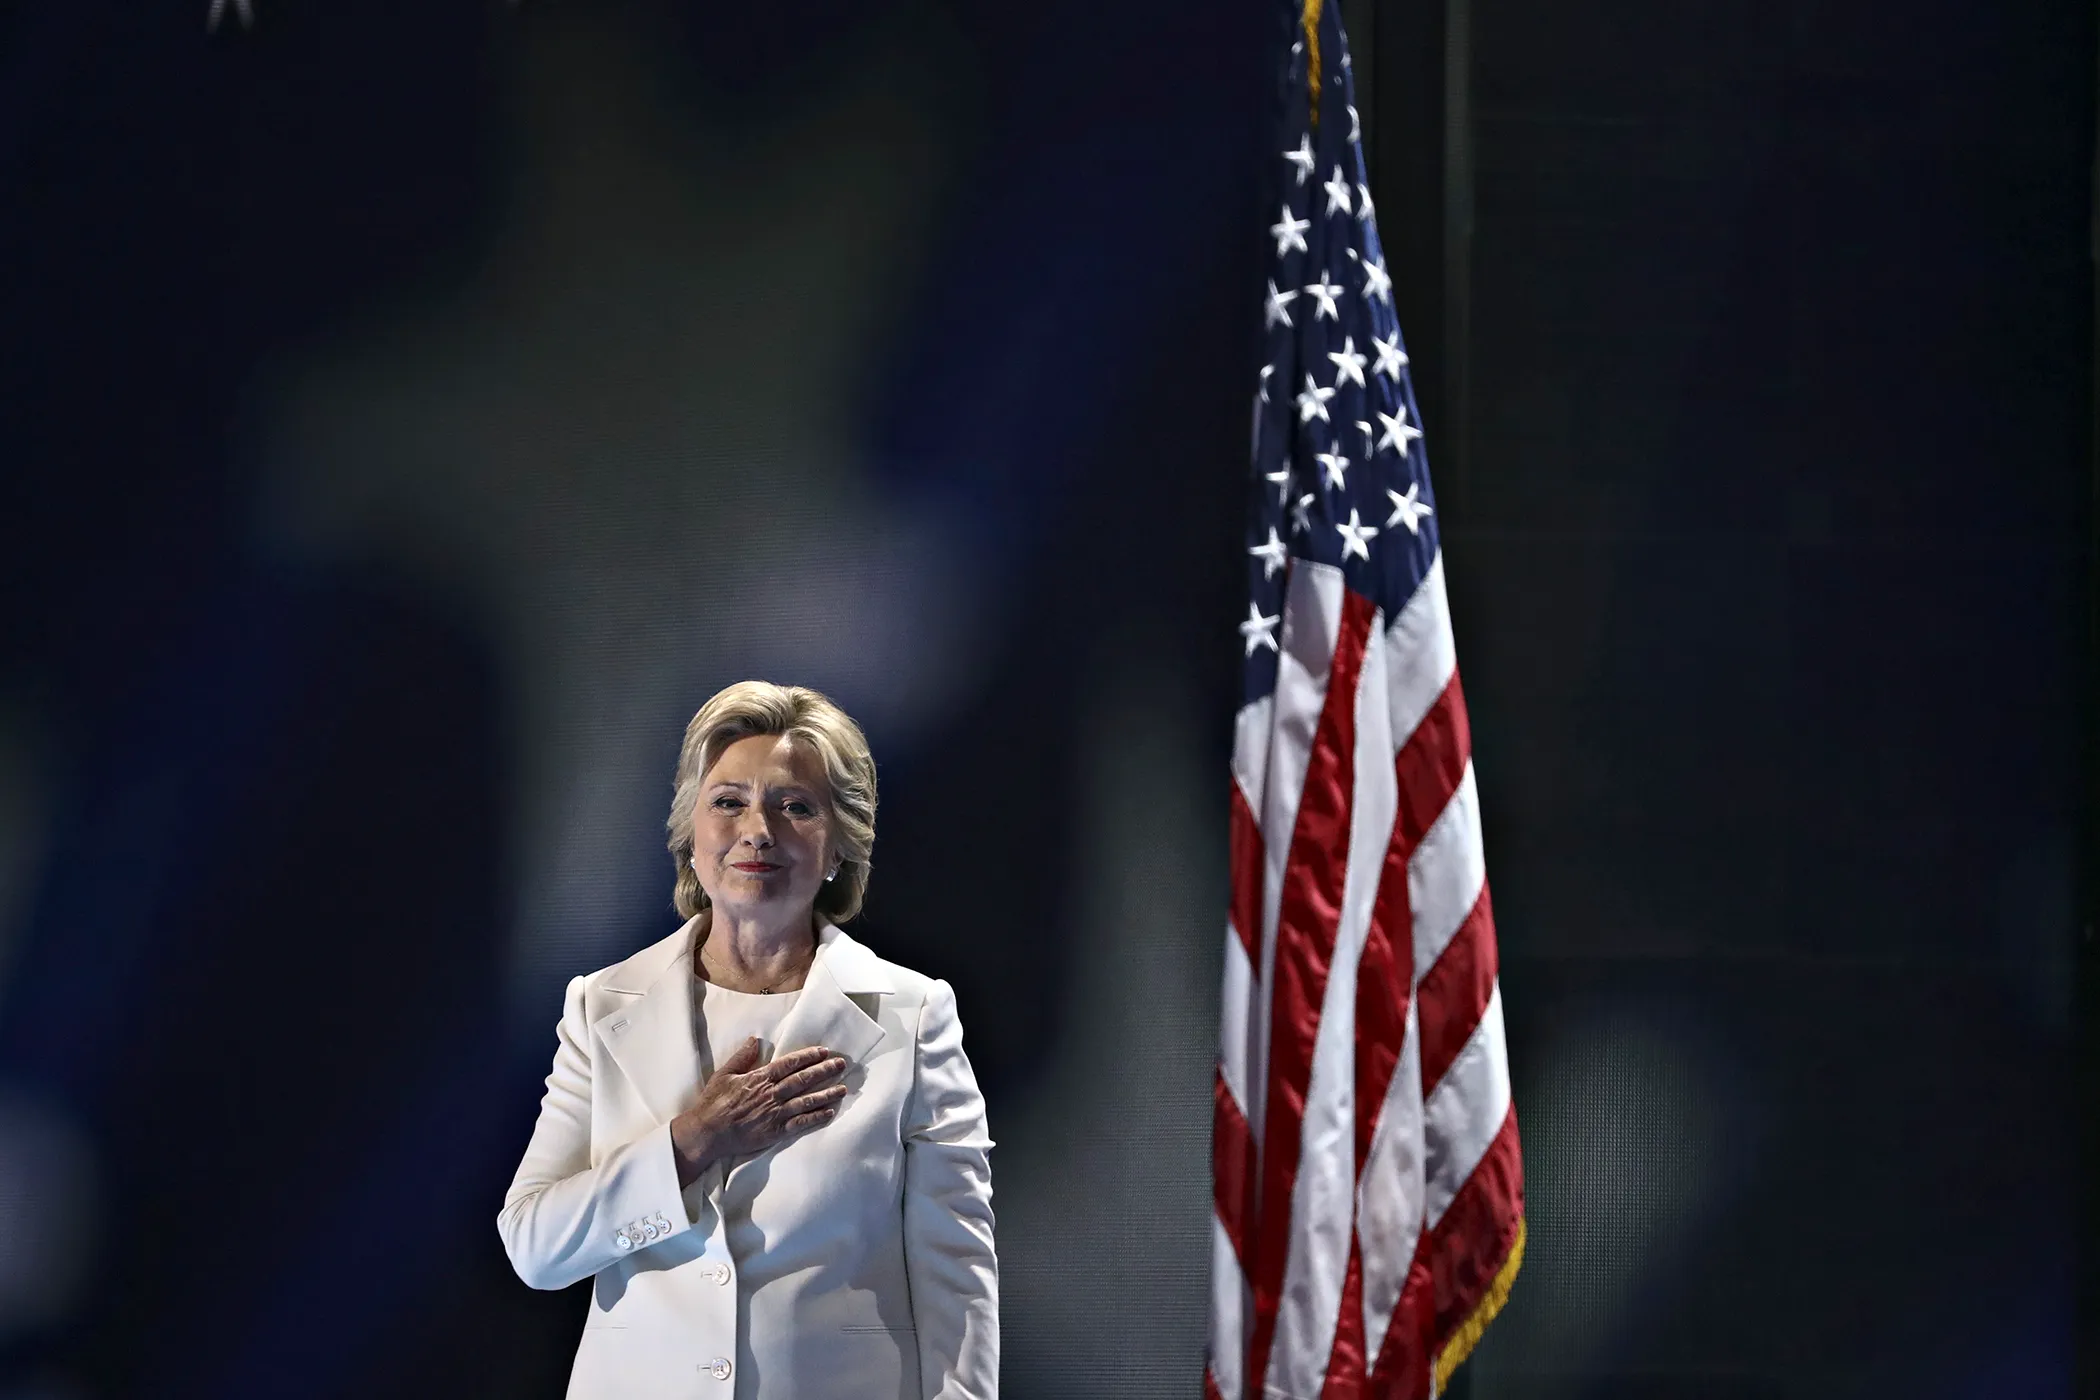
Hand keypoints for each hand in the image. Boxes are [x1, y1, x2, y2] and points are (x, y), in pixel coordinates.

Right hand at [671, 1038, 849, 1184]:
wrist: (707, 1133)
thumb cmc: (713, 1103)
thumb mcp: (724, 1074)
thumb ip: (742, 1057)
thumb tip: (754, 1040)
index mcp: (759, 1078)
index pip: (789, 1064)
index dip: (808, 1057)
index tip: (824, 1051)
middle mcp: (771, 1094)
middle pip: (803, 1080)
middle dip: (824, 1071)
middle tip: (841, 1064)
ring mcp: (774, 1114)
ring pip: (806, 1101)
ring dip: (826, 1094)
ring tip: (843, 1088)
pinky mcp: (775, 1132)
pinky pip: (800, 1123)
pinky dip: (815, 1118)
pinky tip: (829, 1112)